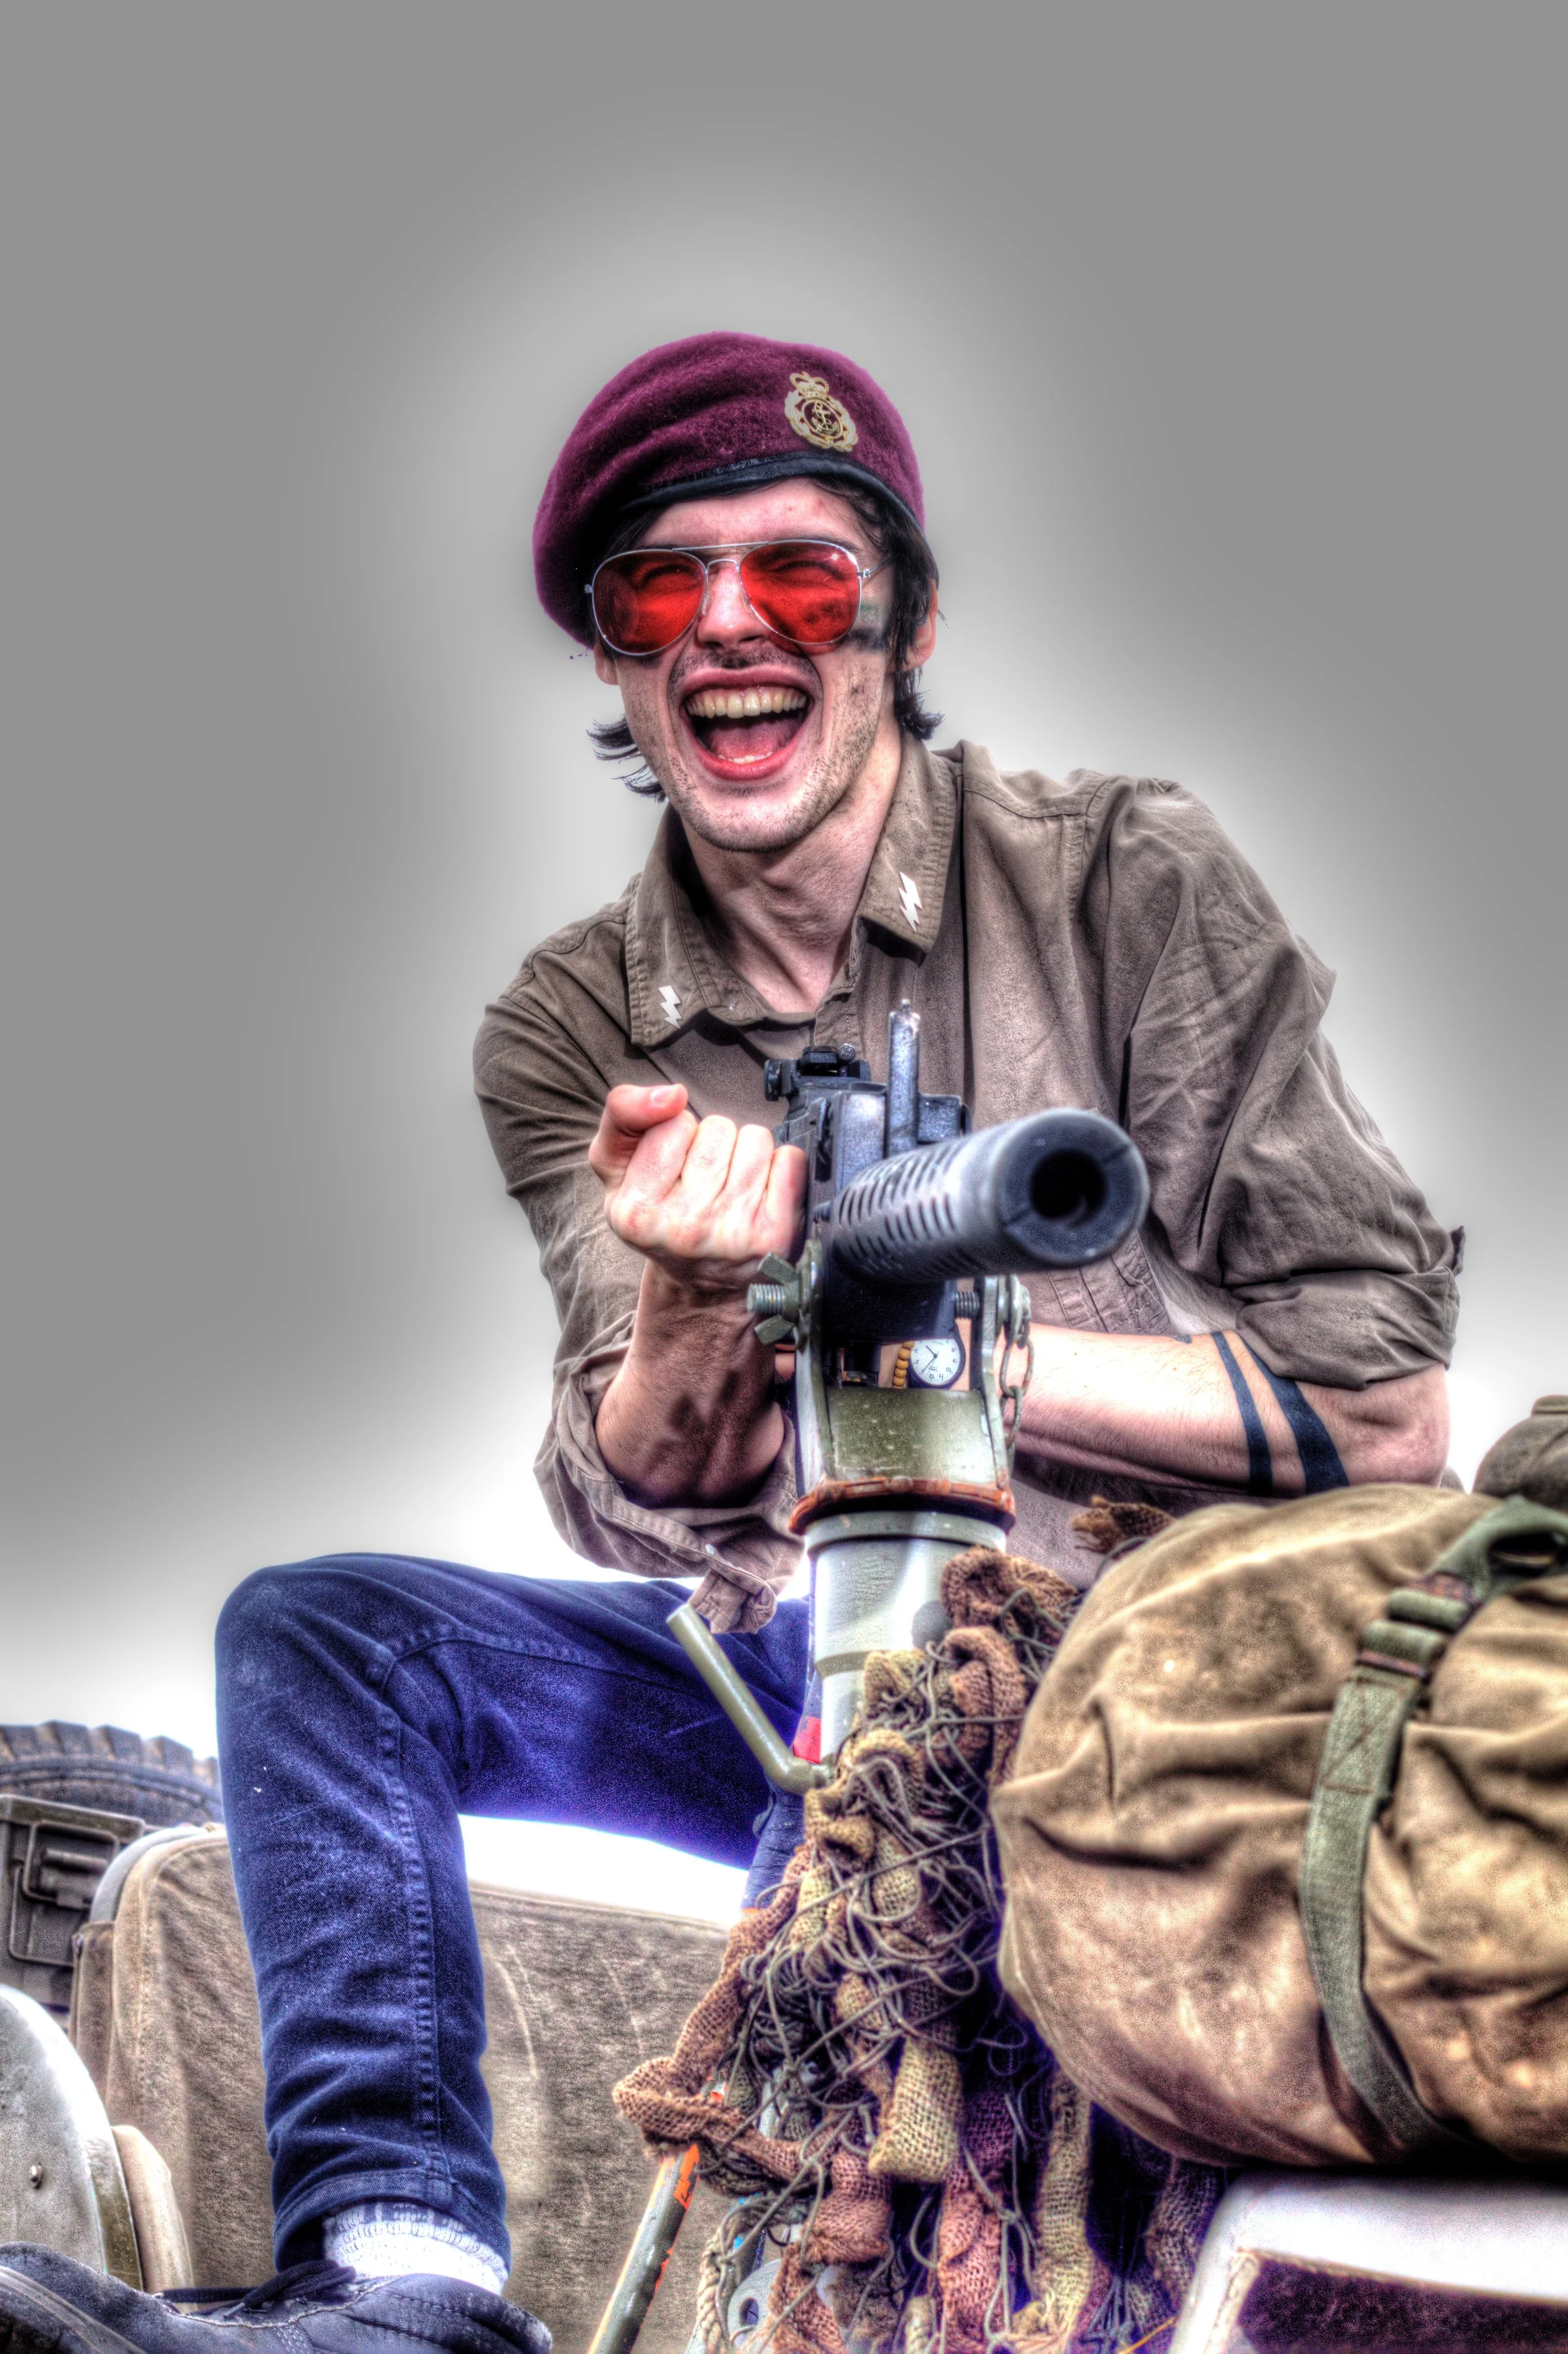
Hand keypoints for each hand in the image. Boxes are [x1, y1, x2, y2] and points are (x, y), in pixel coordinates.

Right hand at [588, 1084, 805, 1295]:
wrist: (705, 1284)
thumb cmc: (662, 1214)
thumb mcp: (617, 1166)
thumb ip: (623, 1113)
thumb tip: (671, 1095)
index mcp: (635, 1211)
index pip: (674, 1123)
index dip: (678, 1136)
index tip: (673, 1170)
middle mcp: (683, 1229)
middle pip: (719, 1129)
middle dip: (715, 1145)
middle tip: (706, 1183)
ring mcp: (732, 1234)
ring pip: (755, 1140)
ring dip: (747, 1155)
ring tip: (732, 1189)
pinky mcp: (775, 1236)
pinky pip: (790, 1161)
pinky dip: (780, 1168)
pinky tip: (761, 1196)